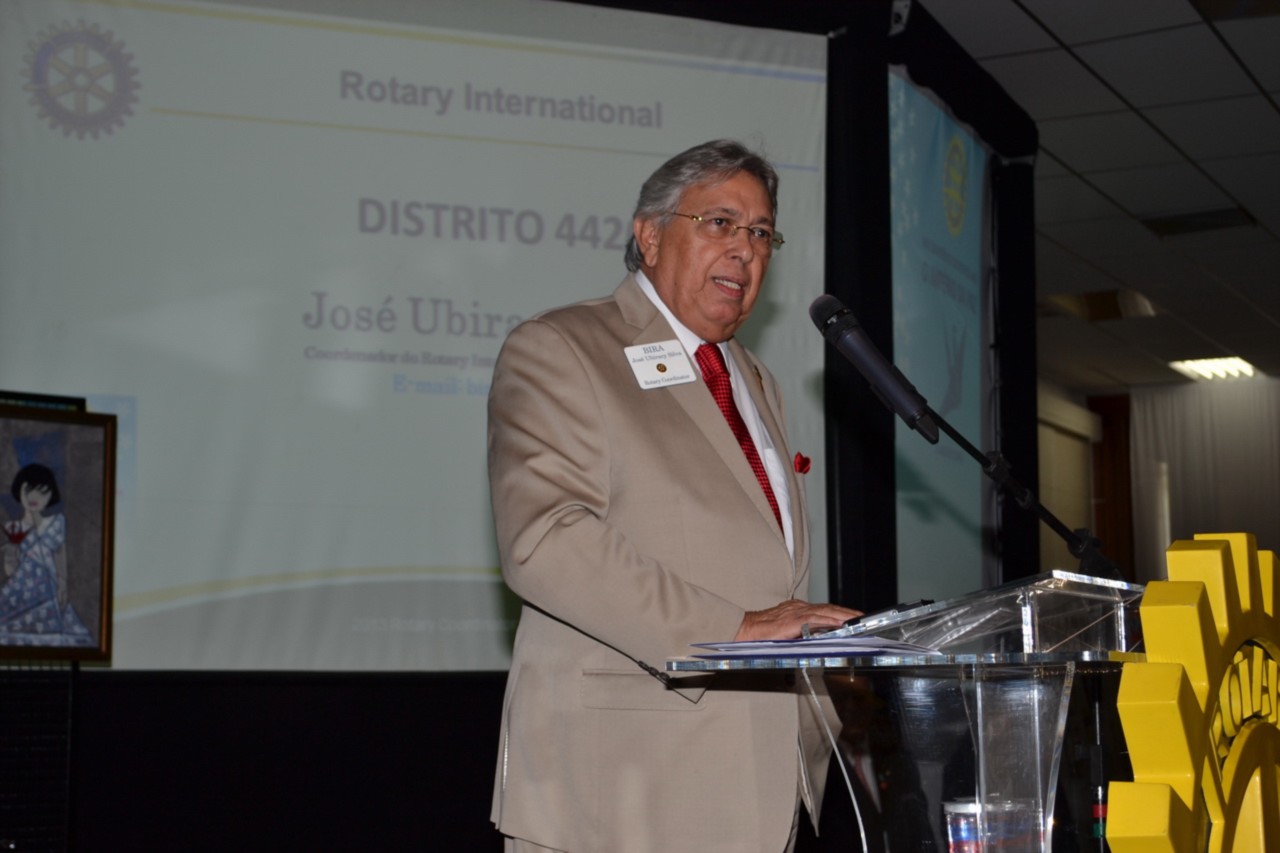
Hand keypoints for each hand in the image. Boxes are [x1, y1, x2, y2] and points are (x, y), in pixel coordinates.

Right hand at [733, 599, 862, 641]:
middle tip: (862, 617)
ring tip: (857, 619)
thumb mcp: (786, 630)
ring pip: (825, 611)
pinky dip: (831, 620)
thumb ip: (800, 631)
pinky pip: (816, 618)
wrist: (746, 630)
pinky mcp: (794, 619)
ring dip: (843, 615)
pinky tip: (841, 623)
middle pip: (828, 608)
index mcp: (797, 609)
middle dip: (846, 612)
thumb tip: (816, 638)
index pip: (823, 609)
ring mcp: (797, 612)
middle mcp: (799, 607)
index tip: (853, 616)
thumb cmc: (763, 633)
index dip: (839, 612)